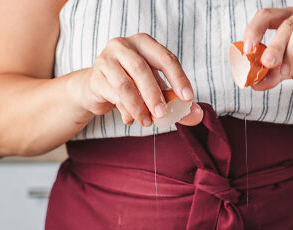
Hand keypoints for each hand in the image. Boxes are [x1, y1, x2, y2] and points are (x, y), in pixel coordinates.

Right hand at [77, 33, 202, 125]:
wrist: (98, 87)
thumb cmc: (134, 85)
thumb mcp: (157, 91)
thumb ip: (178, 103)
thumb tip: (198, 115)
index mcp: (145, 44)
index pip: (165, 58)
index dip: (178, 78)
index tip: (187, 98)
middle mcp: (123, 46)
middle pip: (141, 69)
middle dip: (154, 95)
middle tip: (163, 115)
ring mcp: (106, 59)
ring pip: (124, 84)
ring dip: (138, 107)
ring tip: (147, 122)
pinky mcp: (95, 77)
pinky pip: (112, 96)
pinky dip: (124, 110)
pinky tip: (131, 120)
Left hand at [243, 2, 292, 95]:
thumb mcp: (292, 71)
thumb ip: (273, 74)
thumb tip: (252, 82)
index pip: (267, 15)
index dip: (255, 30)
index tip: (247, 49)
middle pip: (286, 24)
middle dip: (274, 46)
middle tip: (266, 64)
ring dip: (291, 53)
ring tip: (288, 73)